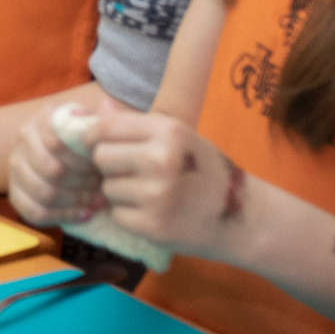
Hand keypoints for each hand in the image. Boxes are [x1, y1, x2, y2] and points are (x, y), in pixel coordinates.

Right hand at [10, 104, 106, 226]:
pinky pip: (35, 212)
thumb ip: (102, 119)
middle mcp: (23, 139)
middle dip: (81, 182)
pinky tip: (84, 215)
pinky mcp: (15, 194)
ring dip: (75, 200)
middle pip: (51, 170)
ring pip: (43, 192)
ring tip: (96, 201)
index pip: (57, 143)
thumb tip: (106, 105)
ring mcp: (16, 167)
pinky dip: (63, 216)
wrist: (67, 158)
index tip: (102, 167)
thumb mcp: (95, 128)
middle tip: (102, 188)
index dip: (82, 160)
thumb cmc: (87, 143)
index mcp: (43, 118)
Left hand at [88, 105, 245, 256]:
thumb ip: (136, 124)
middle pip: (102, 156)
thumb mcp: (177, 137)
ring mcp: (157, 195)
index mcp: (169, 131)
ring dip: (121, 192)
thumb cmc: (203, 170)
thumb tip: (98, 108)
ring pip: (108, 187)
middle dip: (111, 166)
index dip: (95, 137)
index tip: (98, 144)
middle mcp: (162, 159)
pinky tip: (154, 212)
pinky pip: (118, 214)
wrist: (239, 217)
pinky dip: (129, 216)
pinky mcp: (152, 225)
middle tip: (134, 172)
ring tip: (150, 193)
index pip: (106, 127)